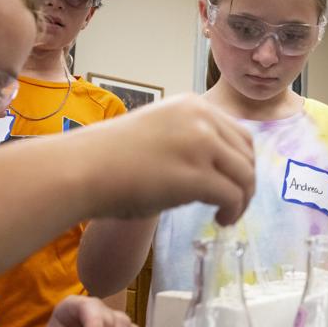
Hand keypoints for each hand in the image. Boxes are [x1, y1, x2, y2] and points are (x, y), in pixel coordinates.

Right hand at [77, 94, 254, 224]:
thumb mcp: (159, 132)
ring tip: (227, 216)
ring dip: (242, 200)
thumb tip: (220, 164)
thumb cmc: (110, 158)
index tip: (231, 184)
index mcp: (193, 106)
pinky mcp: (196, 176)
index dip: (241, 164)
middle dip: (246, 183)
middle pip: (247, 155)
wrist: (80, 170)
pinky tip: (220, 221)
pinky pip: (233, 196)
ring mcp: (200, 145)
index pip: (239, 135)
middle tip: (232, 205)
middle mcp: (201, 119)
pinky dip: (234, 212)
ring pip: (245, 176)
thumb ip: (189, 140)